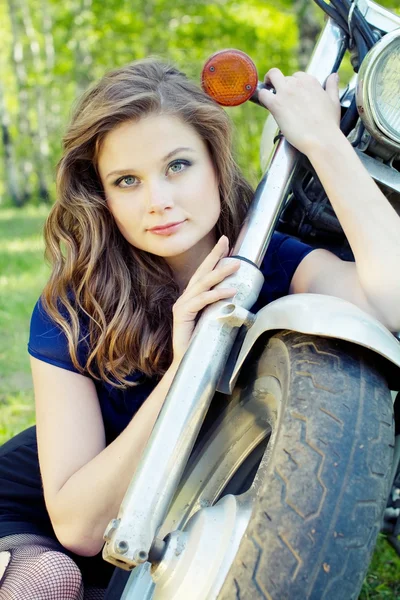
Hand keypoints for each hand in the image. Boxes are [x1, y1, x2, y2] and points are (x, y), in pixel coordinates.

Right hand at [171, 236, 239, 364]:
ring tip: (236, 264)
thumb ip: (222, 308)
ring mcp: (182, 305)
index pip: (204, 273)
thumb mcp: (215, 321)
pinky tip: (230, 291)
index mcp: (192, 298)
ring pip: (203, 283)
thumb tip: (241, 298)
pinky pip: (201, 300)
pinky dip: (216, 294)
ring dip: (220, 272)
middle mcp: (185, 298)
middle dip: (214, 255)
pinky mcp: (182, 314)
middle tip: (226, 241)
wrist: (187, 363)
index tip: (227, 245)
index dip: (215, 258)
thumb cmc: (201, 343)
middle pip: (201, 271)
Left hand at [258, 68, 341, 155]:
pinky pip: (262, 94)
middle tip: (279, 95)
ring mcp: (286, 92)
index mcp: (311, 82)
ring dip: (268, 84)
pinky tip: (262, 101)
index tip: (292, 94)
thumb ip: (332, 86)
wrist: (321, 138)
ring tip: (268, 93)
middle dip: (281, 85)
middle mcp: (298, 83)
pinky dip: (260, 95)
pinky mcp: (276, 104)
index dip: (294, 85)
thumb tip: (333, 76)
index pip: (298, 76)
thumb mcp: (334, 101)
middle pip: (284, 77)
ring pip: (272, 78)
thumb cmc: (328, 124)